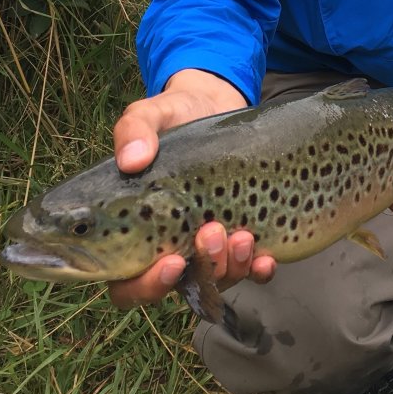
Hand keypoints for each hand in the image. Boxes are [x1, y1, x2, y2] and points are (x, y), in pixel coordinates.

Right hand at [108, 69, 275, 309]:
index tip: (169, 261)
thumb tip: (131, 159)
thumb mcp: (151, 113)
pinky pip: (248, 270)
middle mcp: (168, 246)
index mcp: (133, 231)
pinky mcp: (238, 235)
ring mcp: (205, 245)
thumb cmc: (173, 114)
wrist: (216, 103)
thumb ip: (134, 130)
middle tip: (212, 232)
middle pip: (176, 290)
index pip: (126, 283)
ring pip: (215, 281)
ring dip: (229, 267)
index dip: (145, 285)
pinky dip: (258, 270)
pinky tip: (266, 257)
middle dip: (199, 271)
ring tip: (241, 234)